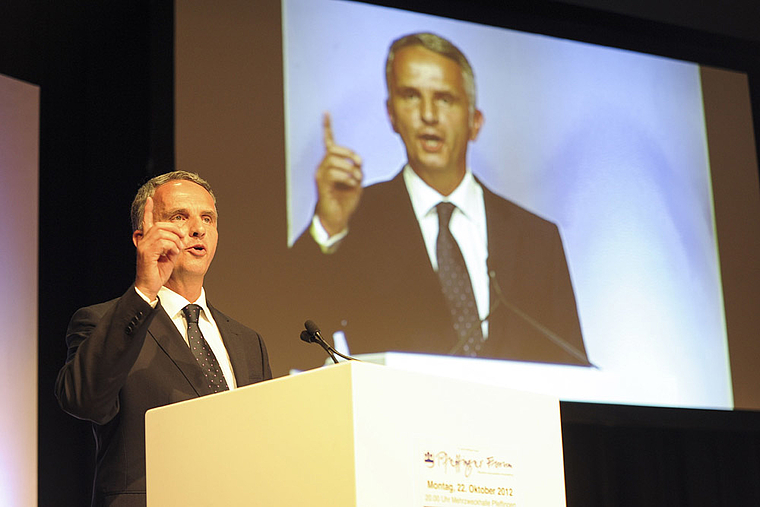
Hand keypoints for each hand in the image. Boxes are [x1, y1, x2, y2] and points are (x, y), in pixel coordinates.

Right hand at [132, 197, 185, 300]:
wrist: (149, 287)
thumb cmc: (158, 273)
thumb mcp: (170, 256)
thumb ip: (174, 245)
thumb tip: (182, 237)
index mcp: (148, 241)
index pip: (147, 222)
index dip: (148, 210)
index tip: (150, 199)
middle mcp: (143, 241)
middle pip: (160, 225)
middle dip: (174, 229)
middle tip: (182, 239)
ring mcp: (143, 247)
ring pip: (162, 233)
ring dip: (175, 240)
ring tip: (177, 250)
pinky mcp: (146, 253)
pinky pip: (162, 243)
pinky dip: (171, 247)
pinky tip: (173, 253)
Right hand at [314, 112, 362, 236]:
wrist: (338, 218)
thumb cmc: (346, 200)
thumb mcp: (357, 181)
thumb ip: (357, 168)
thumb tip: (358, 162)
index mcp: (331, 164)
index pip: (328, 142)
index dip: (327, 127)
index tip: (326, 112)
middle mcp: (323, 167)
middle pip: (333, 149)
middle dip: (349, 153)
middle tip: (360, 164)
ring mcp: (320, 175)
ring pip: (334, 160)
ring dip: (350, 169)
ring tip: (356, 180)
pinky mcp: (321, 184)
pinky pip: (333, 173)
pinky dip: (347, 177)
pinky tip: (352, 184)